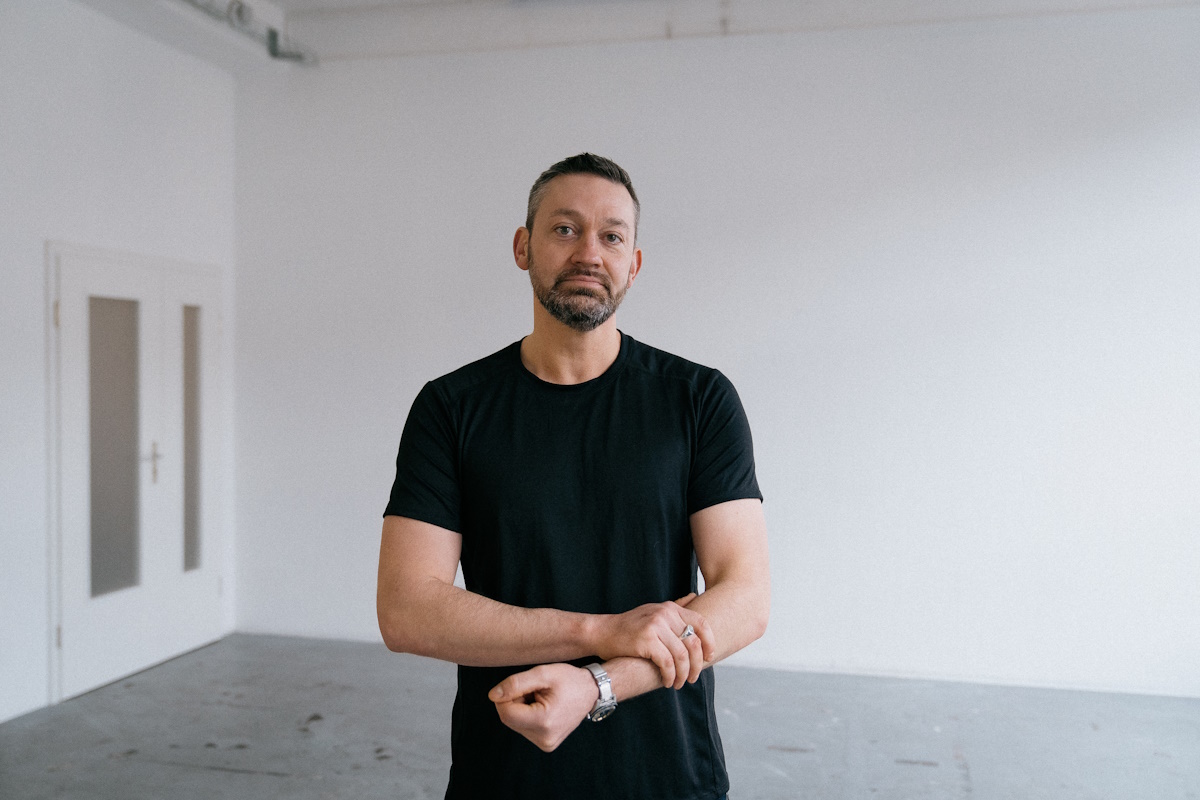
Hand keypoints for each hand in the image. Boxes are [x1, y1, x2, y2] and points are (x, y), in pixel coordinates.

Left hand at [489, 664, 596, 751]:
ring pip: (515, 724)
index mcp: (544, 722)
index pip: (505, 712)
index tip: (521, 685)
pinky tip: (542, 707)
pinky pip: (524, 728)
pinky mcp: (546, 744)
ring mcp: (546, 744)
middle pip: (509, 719)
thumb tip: (492, 696)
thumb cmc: (569, 680)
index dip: (506, 696)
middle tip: (534, 689)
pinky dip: (527, 715)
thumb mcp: (543, 674)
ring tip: (540, 697)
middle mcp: (544, 738)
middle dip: (514, 701)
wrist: (591, 691)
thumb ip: (515, 684)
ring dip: (521, 708)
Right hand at [593, 594, 714, 689]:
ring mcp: (655, 626)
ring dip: (683, 674)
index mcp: (670, 608)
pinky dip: (670, 676)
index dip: (709, 643)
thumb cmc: (630, 626)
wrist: (602, 632)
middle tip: (693, 678)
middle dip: (697, 664)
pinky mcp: (646, 640)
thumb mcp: (653, 611)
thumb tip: (694, 596)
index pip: (701, 623)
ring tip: (679, 683)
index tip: (710, 658)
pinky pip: (667, 663)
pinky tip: (668, 681)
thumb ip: (675, 606)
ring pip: (682, 656)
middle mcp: (665, 614)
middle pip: (693, 643)